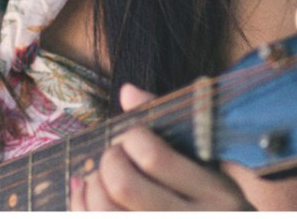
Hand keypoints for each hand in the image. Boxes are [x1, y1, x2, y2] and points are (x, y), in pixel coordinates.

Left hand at [68, 84, 254, 210]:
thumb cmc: (214, 203)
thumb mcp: (210, 169)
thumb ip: (170, 129)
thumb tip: (127, 90)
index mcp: (217, 194)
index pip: (153, 156)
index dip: (131, 137)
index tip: (132, 137)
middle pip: (122, 184)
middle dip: (107, 161)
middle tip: (114, 157)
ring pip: (105, 210)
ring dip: (90, 186)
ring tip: (98, 177)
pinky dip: (79, 205)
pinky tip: (83, 190)